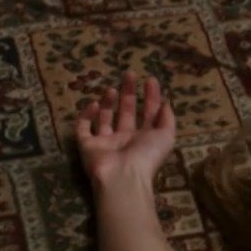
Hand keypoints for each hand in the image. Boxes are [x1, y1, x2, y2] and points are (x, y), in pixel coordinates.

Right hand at [75, 70, 176, 185]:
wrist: (122, 176)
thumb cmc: (146, 156)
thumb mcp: (166, 136)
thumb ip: (167, 119)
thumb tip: (167, 103)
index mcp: (144, 139)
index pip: (148, 114)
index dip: (151, 97)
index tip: (150, 79)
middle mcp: (125, 139)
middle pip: (126, 112)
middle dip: (128, 93)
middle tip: (129, 74)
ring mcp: (105, 143)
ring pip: (105, 118)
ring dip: (108, 102)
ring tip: (111, 89)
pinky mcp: (87, 145)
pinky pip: (83, 128)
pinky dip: (86, 115)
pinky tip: (94, 104)